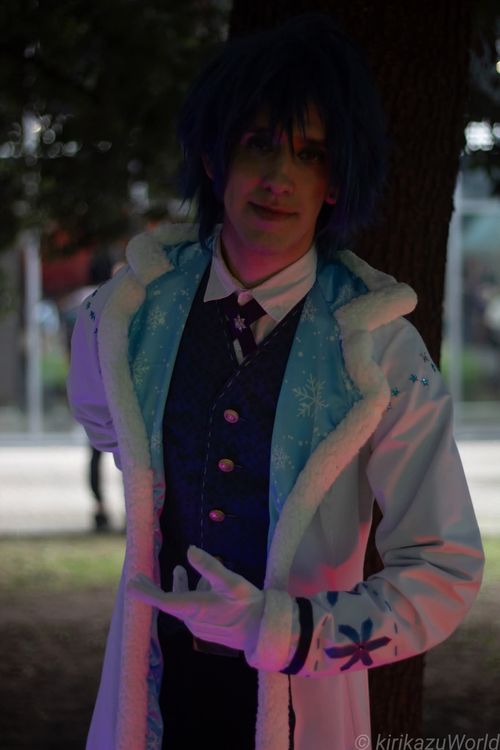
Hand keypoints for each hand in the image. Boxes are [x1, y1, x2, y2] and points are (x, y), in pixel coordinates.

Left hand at [127, 546, 263, 654]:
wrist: (263, 631)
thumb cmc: (248, 605)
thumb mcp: (231, 581)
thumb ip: (209, 566)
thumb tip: (189, 550)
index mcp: (194, 609)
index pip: (162, 600)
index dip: (145, 591)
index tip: (131, 583)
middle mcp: (192, 620)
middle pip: (168, 602)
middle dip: (153, 588)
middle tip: (138, 577)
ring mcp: (199, 626)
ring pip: (182, 603)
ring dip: (178, 587)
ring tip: (178, 570)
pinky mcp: (207, 628)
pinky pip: (192, 609)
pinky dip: (191, 594)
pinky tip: (203, 584)